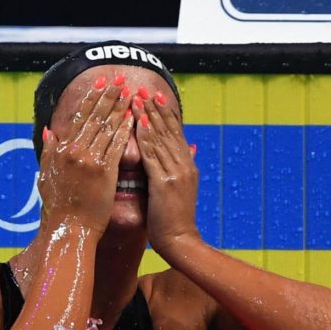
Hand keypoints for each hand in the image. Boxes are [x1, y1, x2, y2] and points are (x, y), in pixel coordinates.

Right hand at [39, 76, 133, 234]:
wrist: (69, 229)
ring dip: (119, 107)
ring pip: (107, 127)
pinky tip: (133, 117)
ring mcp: (90, 160)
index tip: (101, 83)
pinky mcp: (104, 172)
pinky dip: (124, 129)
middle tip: (120, 79)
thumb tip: (49, 130)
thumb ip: (48, 150)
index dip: (91, 98)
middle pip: (94, 117)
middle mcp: (74, 151)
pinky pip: (116, 145)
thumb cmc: (58, 206)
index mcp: (62, 150)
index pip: (78, 117)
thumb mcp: (46, 175)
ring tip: (129, 92)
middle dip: (108, 96)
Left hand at [131, 88, 200, 254]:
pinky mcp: (164, 183)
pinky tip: (136, 123)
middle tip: (145, 89)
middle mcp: (184, 165)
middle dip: (156, 109)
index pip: (176, 133)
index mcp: (188, 166)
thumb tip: (194, 147)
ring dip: (147, 116)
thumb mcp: (184, 188)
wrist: (181, 241)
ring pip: (160, 139)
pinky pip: (152, 155)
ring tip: (137, 98)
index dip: (165, 114)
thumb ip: (186, 166)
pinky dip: (145, 137)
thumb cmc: (176, 219)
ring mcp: (175, 173)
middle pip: (169, 131)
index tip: (155, 96)